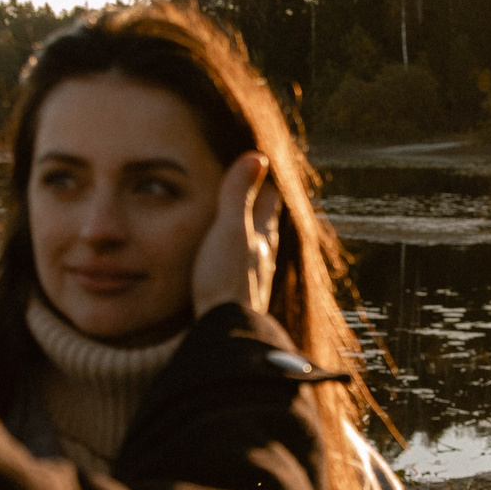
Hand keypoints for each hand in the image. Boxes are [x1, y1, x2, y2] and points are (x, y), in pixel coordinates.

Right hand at [189, 151, 281, 317]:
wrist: (222, 332)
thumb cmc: (226, 278)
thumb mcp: (230, 229)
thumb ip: (238, 195)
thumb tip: (258, 157)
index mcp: (260, 237)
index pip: (268, 203)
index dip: (264, 185)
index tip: (261, 168)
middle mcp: (261, 259)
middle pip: (265, 227)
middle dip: (261, 210)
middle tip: (257, 194)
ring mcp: (252, 282)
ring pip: (257, 252)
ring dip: (251, 238)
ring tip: (245, 229)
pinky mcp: (239, 301)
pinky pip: (242, 273)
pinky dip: (238, 262)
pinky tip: (232, 271)